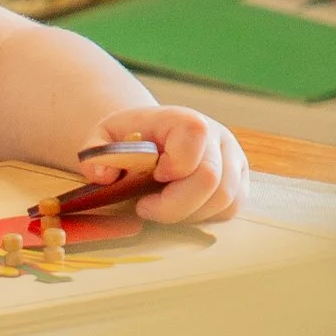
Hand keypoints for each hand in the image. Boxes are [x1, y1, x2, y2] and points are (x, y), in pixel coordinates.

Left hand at [94, 104, 246, 223]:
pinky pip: (230, 208)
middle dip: (173, 205)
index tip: (152, 177)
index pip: (195, 137)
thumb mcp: (103, 139)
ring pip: (224, 200)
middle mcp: (218, 136)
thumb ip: (96, 153)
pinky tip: (180, 209)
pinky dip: (203, 216)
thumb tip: (104, 175)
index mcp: (185, 119)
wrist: (151, 140)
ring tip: (161, 207)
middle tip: (145, 207)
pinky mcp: (239, 182)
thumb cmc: (128, 141)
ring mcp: (233, 159)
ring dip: (187, 214)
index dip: (174, 166)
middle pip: (211, 179)